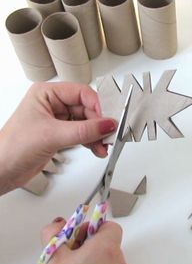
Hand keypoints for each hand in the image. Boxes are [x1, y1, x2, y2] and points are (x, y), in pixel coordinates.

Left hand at [0, 82, 116, 193]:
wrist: (1, 171)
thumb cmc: (12, 147)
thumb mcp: (52, 136)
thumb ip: (83, 131)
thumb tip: (107, 124)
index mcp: (46, 93)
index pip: (81, 93)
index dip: (97, 105)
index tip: (108, 120)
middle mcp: (52, 104)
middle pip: (86, 108)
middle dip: (98, 123)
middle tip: (108, 135)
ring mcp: (56, 120)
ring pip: (85, 122)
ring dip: (96, 134)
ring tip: (103, 146)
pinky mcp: (59, 134)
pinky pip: (81, 133)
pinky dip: (90, 141)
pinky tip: (96, 148)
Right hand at [40, 218, 128, 263]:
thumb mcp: (53, 261)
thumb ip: (53, 234)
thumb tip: (56, 224)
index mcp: (105, 248)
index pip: (109, 225)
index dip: (93, 227)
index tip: (80, 234)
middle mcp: (118, 263)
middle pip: (107, 243)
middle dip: (89, 246)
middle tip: (73, 254)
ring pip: (108, 262)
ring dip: (93, 262)